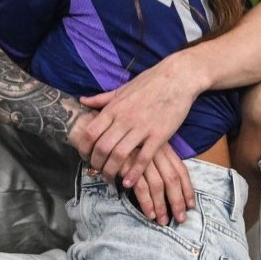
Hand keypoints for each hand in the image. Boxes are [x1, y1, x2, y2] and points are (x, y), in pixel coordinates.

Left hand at [79, 53, 205, 184]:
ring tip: (110, 178)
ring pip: (119, 155)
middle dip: (96, 163)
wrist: (178, 77)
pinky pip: (144, 158)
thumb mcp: (122, 89)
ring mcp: (142, 127)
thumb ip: (102, 99)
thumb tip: (82, 100)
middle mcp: (124, 119)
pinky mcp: (159, 135)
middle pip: (102, 147)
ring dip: (111, 170)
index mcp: (114, 108)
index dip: (84, 148)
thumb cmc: (150, 82)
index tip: (84, 156)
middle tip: (96, 171)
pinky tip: (129, 182)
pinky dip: (134, 172)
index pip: (90, 132)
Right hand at [122, 144, 194, 224]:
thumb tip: (167, 184)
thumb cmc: (121, 139)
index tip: (191, 205)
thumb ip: (155, 160)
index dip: (187, 188)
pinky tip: (148, 213)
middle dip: (178, 201)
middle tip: (181, 219)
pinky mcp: (127, 164)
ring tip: (163, 221)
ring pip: (158, 185)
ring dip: (162, 206)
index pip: (180, 169)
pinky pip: (140, 187)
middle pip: (172, 179)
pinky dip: (146, 202)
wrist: (98, 128)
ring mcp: (141, 157)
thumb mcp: (143, 145)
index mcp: (162, 146)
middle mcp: (154, 150)